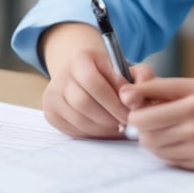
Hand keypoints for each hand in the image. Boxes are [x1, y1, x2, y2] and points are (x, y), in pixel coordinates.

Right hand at [40, 22, 154, 138]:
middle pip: (84, 103)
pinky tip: (104, 128)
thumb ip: (142, 77)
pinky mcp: (50, 112)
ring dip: (102, 128)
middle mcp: (61, 75)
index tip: (130, 114)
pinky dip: (92, 133)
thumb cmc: (111, 74)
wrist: (83, 75)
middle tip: (125, 125)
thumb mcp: (127, 68)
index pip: (94, 83)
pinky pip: (73, 130)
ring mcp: (52, 95)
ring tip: (117, 127)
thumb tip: (134, 101)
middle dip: (109, 118)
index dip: (114, 103)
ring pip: (78, 119)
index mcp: (80, 58)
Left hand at [120, 77, 193, 171]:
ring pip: (155, 148)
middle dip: (141, 126)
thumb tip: (128, 94)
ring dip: (152, 138)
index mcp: (193, 103)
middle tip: (149, 118)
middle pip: (146, 134)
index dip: (134, 110)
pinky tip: (177, 140)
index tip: (136, 106)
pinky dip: (166, 151)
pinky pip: (170, 160)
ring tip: (164, 128)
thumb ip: (163, 88)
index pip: (144, 114)